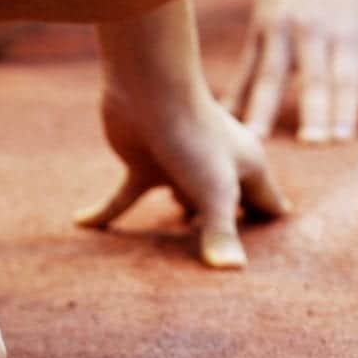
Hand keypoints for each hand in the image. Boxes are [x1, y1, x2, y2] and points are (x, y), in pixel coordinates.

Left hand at [77, 87, 290, 268]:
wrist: (146, 85)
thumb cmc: (191, 132)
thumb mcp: (213, 189)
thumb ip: (221, 232)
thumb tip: (231, 272)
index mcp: (247, 168)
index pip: (270, 206)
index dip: (273, 232)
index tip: (276, 267)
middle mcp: (217, 167)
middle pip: (228, 207)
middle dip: (226, 232)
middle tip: (223, 272)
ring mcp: (179, 165)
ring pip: (181, 202)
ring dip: (176, 223)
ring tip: (173, 265)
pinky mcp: (142, 164)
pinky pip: (124, 197)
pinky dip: (104, 212)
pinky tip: (80, 223)